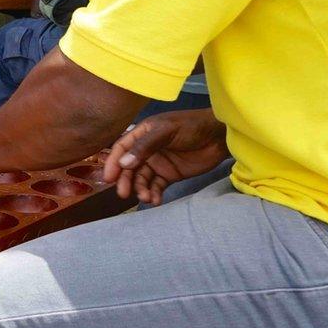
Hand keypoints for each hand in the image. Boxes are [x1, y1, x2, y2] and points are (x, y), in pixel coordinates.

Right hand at [103, 109, 227, 205]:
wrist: (219, 136)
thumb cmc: (191, 126)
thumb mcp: (166, 131)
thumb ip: (145, 146)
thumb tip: (123, 164)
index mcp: (143, 133)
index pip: (122, 148)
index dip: (113, 162)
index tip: (109, 178)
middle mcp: (147, 149)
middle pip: (130, 167)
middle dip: (126, 181)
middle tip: (124, 194)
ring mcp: (158, 163)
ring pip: (142, 179)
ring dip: (141, 189)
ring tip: (147, 198)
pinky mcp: (170, 175)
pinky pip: (157, 186)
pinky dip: (154, 194)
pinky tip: (156, 200)